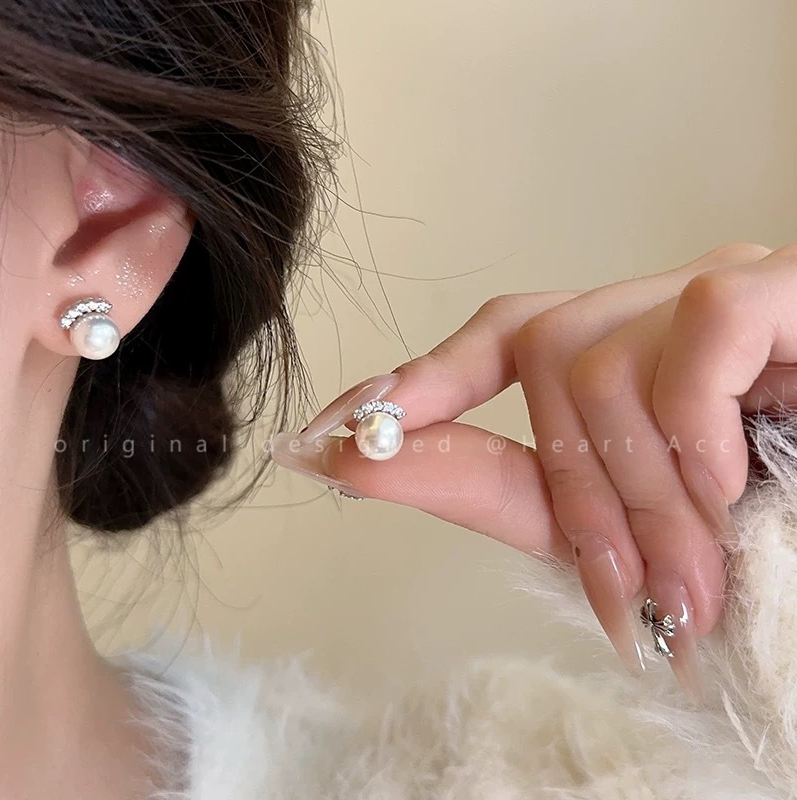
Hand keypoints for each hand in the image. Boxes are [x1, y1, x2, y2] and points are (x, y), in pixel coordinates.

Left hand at [273, 242, 794, 701]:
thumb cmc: (746, 534)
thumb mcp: (600, 525)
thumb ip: (483, 484)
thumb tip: (351, 459)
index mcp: (613, 354)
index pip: (499, 336)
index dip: (416, 377)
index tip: (328, 432)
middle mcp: (654, 309)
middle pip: (548, 356)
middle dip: (579, 494)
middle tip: (634, 599)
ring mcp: (715, 290)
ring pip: (607, 357)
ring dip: (643, 493)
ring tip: (697, 576)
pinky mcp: (779, 291)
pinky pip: (700, 324)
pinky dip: (696, 424)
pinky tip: (731, 480)